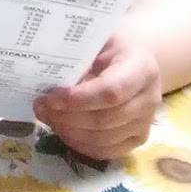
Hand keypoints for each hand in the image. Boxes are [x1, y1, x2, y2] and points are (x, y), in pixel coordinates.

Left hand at [33, 34, 161, 158]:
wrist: (135, 58)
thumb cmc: (111, 45)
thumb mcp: (97, 40)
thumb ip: (79, 59)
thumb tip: (47, 81)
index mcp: (141, 68)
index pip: (111, 91)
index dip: (79, 98)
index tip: (51, 97)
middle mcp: (149, 98)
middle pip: (105, 119)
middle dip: (67, 117)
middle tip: (41, 106)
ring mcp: (146, 122)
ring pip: (103, 139)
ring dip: (69, 131)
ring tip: (47, 116)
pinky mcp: (138, 138)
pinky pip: (106, 151)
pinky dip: (80, 144)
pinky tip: (62, 129)